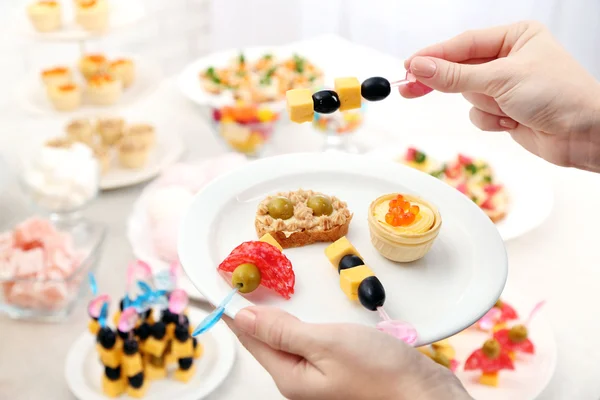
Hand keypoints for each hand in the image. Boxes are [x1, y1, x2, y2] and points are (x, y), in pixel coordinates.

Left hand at [225, 306, 471, 399]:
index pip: (251, 338)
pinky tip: (302, 312)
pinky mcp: (335, 368)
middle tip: (241, 282)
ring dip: (276, 316)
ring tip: (263, 293)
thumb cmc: (379, 371)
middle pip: (266, 340)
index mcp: (290, 375)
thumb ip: (282, 330)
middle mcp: (300, 378)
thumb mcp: (325, 343)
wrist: (421, 391)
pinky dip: (300, 322)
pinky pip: (307, 342)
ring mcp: (318, 374)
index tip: (223, 287)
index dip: (235, 311)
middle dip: (253, 312)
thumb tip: (244, 317)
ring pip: (287, 340)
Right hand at [400, 21, 599, 172]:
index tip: (408, 66)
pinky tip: (513, 122)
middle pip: (460, 69)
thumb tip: (419, 66)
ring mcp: (507, 86)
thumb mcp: (501, 79)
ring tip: (509, 109)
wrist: (586, 135)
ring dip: (485, 106)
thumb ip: (455, 76)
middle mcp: (510, 58)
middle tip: (408, 87)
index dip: (433, 55)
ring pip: (468, 95)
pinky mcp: (506, 110)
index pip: (463, 44)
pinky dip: (492, 121)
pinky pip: (479, 115)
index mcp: (515, 37)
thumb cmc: (559, 95)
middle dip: (444, 82)